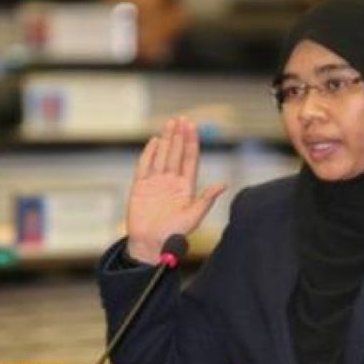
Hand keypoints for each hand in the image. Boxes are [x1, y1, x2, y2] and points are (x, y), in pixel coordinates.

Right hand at [126, 117, 225, 263]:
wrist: (150, 245)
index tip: (193, 127)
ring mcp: (156, 183)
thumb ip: (206, 199)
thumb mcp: (193, 217)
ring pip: (162, 156)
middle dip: (179, 136)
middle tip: (182, 118)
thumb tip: (223, 184)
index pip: (189, 159)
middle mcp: (171, 182)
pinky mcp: (140, 187)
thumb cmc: (173, 235)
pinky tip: (154, 141)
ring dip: (166, 140)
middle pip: (176, 153)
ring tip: (170, 123)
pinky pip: (144, 166)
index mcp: (185, 187)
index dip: (191, 143)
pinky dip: (149, 153)